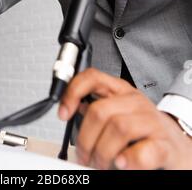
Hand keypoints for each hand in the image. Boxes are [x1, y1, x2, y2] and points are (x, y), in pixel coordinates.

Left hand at [58, 68, 191, 169]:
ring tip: (103, 164)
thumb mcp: (119, 115)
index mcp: (121, 92)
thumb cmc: (144, 134)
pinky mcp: (165, 145)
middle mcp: (136, 102)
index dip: (73, 92)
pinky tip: (123, 164)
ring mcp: (152, 122)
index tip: (63, 113)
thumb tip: (71, 112)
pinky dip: (129, 160)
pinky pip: (143, 150)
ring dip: (103, 153)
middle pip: (99, 111)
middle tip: (85, 156)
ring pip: (118, 128)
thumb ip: (98, 111)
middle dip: (86, 139)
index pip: (93, 78)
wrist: (179, 150)